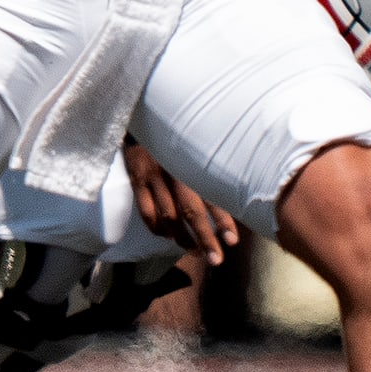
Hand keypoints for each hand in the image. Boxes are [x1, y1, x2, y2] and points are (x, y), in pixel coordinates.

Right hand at [126, 142, 237, 263]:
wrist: (142, 111)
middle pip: (192, 211)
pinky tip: (165, 236)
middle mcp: (177, 170)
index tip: (232, 241)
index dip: (224, 220)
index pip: (213, 195)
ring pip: (169, 216)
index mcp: (195, 163)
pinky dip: (156, 228)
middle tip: (215, 260)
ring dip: (181, 237)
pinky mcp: (137, 177)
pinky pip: (146, 211)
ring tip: (191, 249)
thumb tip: (232, 191)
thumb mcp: (195, 144)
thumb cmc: (175, 132)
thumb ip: (208, 165)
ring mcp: (156, 175)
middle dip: (205, 238)